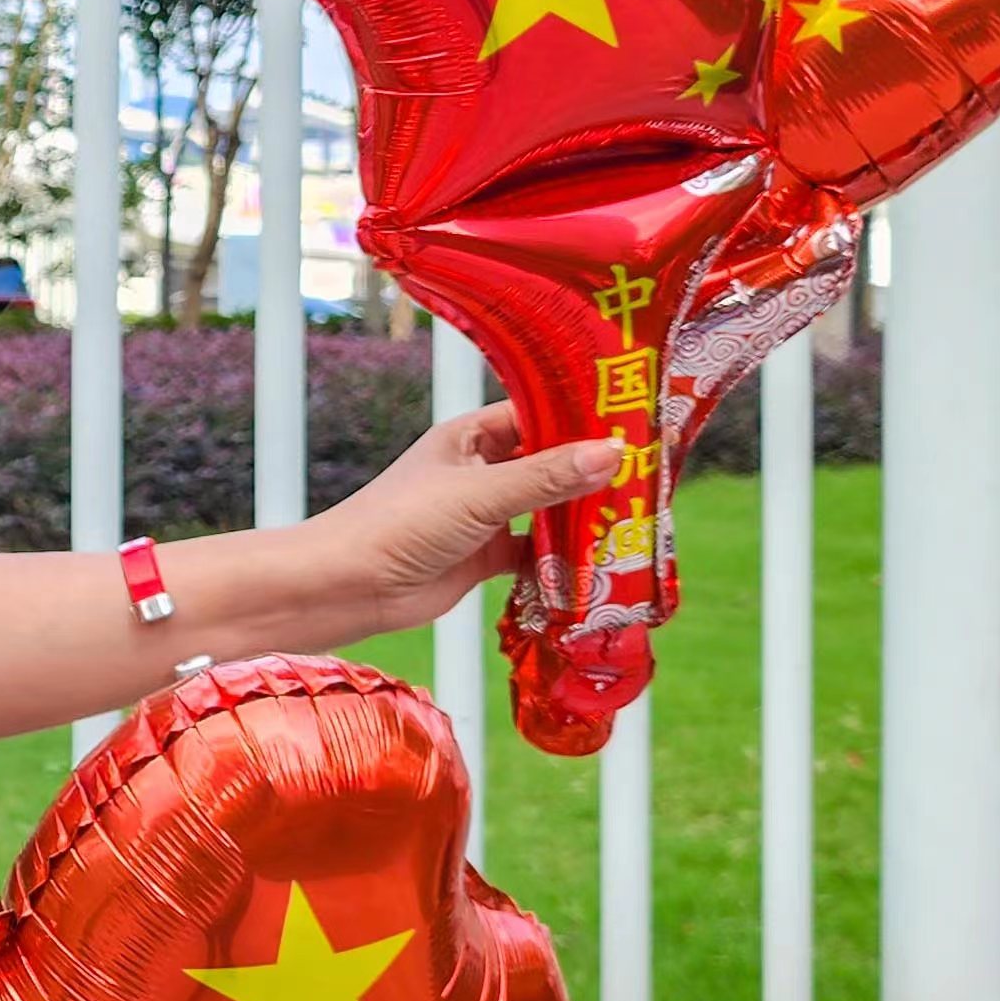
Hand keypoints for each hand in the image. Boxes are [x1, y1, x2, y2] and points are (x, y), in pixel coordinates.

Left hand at [300, 402, 623, 646]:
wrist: (347, 586)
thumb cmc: (399, 524)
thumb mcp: (479, 494)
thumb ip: (545, 478)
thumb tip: (613, 453)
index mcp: (471, 437)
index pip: (539, 414)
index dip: (584, 417)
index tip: (636, 420)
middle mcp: (480, 470)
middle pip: (549, 463)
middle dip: (592, 471)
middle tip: (652, 475)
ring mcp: (483, 515)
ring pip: (546, 510)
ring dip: (582, 517)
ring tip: (639, 518)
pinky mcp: (484, 557)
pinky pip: (535, 553)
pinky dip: (563, 559)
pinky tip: (601, 562)